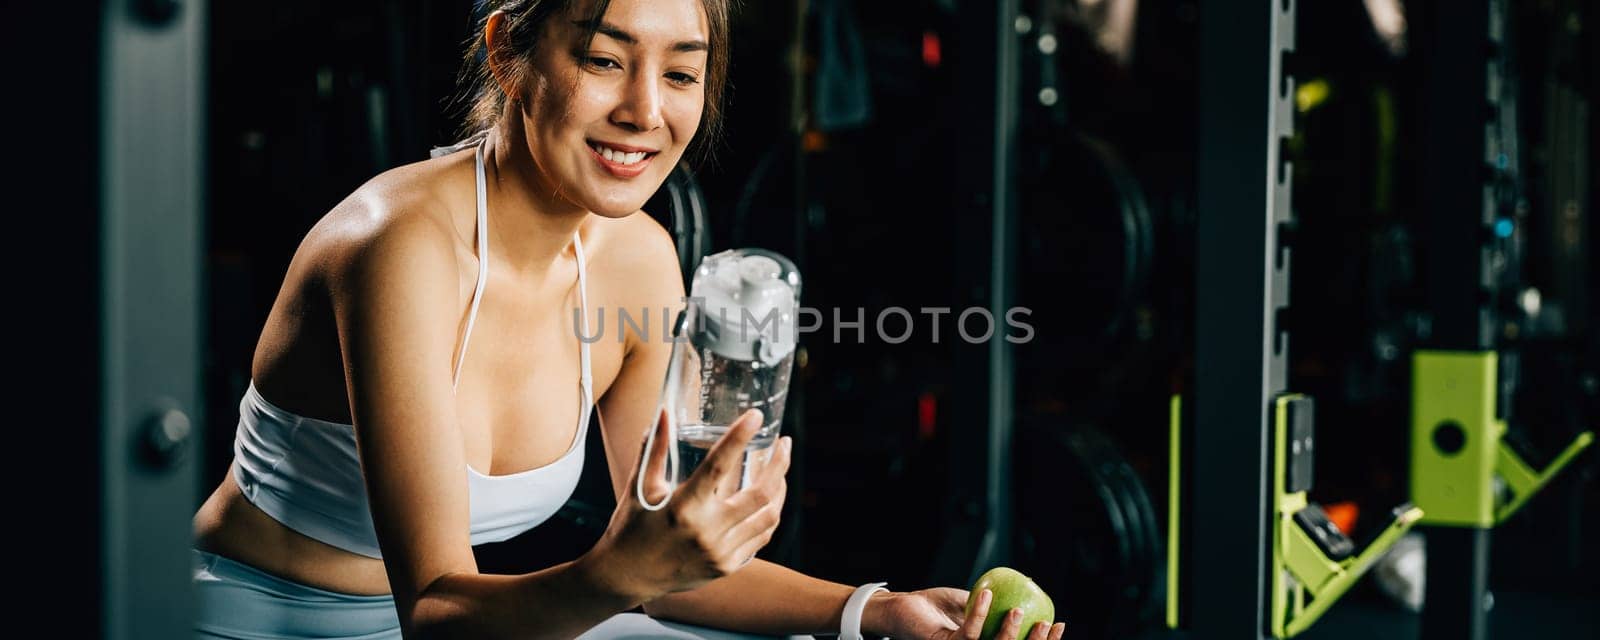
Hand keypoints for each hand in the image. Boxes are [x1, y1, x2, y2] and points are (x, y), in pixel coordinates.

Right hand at [586, 408, 791, 601]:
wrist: (627, 577)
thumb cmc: (631, 527)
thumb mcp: (640, 487)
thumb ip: (655, 449)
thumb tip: (665, 412)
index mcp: (683, 507)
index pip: (718, 465)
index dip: (739, 437)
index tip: (756, 416)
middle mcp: (706, 531)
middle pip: (760, 493)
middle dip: (779, 463)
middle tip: (784, 443)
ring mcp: (720, 552)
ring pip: (768, 516)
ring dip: (780, 488)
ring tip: (780, 468)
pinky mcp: (726, 567)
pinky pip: (761, 537)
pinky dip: (769, 514)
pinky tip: (769, 499)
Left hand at [866, 587, 1064, 639]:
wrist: (905, 609)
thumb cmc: (938, 607)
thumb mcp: (973, 602)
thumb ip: (997, 601)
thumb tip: (1028, 586)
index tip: (1060, 624)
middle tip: (1046, 623)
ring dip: (1008, 633)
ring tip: (1019, 610)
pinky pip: (967, 634)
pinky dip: (979, 613)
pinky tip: (986, 594)